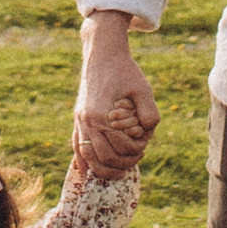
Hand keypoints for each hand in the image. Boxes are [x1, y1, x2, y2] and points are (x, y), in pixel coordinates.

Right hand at [73, 12, 158, 179]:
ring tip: (120, 171)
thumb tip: (147, 134)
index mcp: (102, 114)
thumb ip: (150, 113)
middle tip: (138, 157)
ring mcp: (79, 120)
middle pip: (104, 157)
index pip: (121, 147)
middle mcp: (87, 121)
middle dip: (123, 163)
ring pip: (88, 157)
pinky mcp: (77, 119)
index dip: (136, 149)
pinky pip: (76, 147)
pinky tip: (90, 173)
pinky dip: (84, 162)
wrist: (102, 54)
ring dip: (104, 169)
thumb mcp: (143, 89)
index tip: (145, 144)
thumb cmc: (124, 70)